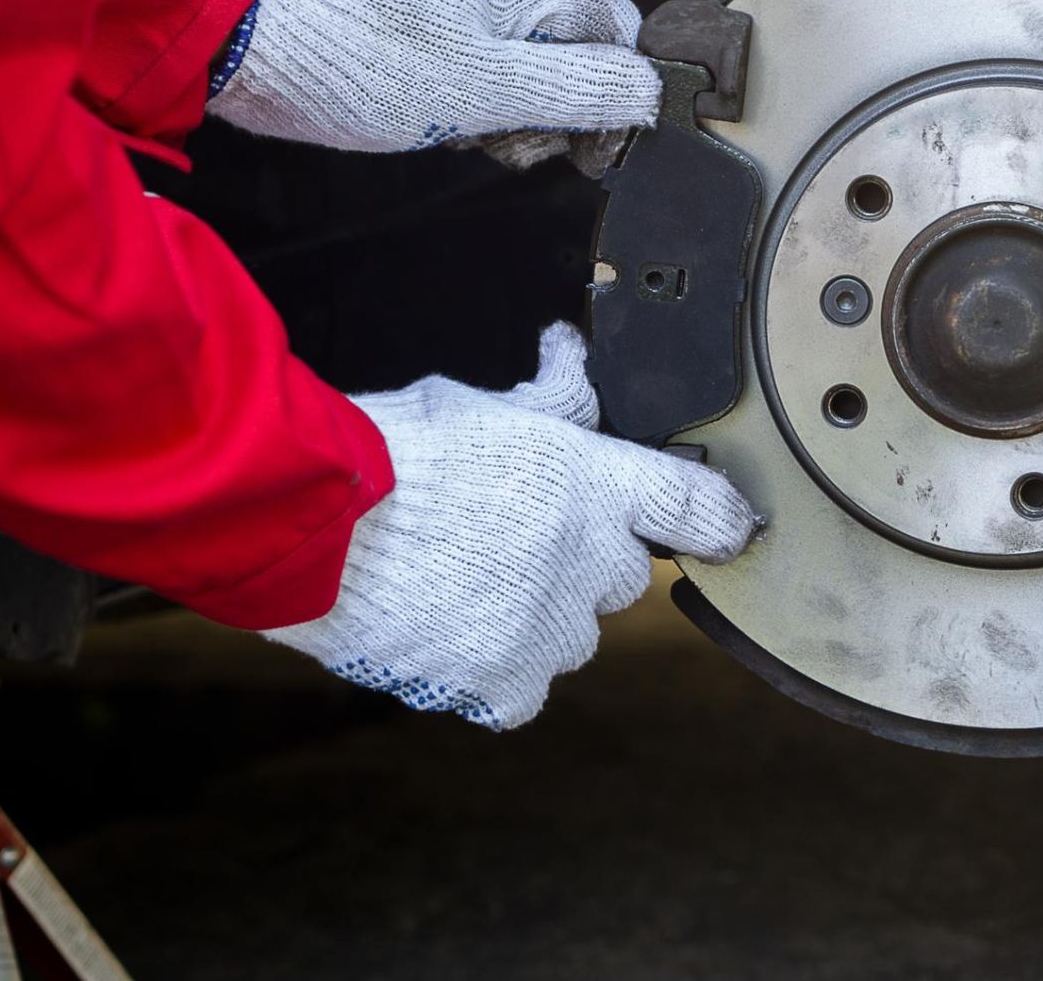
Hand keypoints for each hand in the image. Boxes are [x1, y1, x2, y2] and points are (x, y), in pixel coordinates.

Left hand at [207, 0, 660, 170]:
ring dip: (507, 107)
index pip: (618, 28)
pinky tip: (433, 115)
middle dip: (553, 105)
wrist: (238, 37)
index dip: (612, 91)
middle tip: (503, 140)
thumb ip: (581, 89)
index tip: (580, 143)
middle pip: (574, 43)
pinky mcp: (417, 6)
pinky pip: (477, 55)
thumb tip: (653, 90)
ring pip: (524, 55)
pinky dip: (469, 94)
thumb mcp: (487, 90)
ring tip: (459, 129)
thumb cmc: (357, 60)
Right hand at [267, 324, 759, 728]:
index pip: (697, 507)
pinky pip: (522, 688)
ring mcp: (547, 629)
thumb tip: (571, 354)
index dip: (719, 519)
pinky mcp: (500, 683)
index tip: (727, 529)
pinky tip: (452, 631)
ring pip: (572, 634)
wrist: (315, 525)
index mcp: (597, 483)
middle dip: (584, 559)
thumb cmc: (395, 453)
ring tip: (468, 580)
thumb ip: (551, 397)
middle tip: (519, 536)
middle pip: (621, 575)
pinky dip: (497, 670)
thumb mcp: (484, 404)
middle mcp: (587, 561)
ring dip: (540, 614)